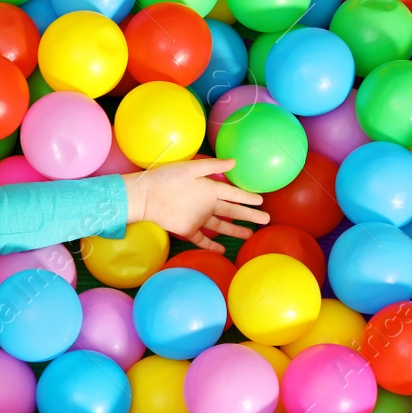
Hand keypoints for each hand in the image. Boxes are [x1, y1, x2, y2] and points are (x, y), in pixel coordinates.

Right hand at [122, 158, 270, 253]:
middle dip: (251, 216)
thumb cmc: (165, 178)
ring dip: (236, 231)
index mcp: (211, 190)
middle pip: (233, 211)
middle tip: (266, 220)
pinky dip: (212, 245)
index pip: (235, 194)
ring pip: (221, 226)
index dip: (249, 197)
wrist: (145, 198)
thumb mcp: (190, 167)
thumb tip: (234, 163)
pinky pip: (203, 240)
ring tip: (249, 235)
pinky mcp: (187, 230)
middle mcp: (209, 207)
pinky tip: (222, 249)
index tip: (261, 201)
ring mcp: (199, 220)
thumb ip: (213, 165)